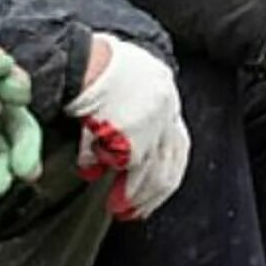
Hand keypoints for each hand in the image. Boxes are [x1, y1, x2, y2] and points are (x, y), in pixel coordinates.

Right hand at [64, 36, 188, 219]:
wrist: (87, 54)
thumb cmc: (101, 62)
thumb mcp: (133, 78)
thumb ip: (139, 109)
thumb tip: (128, 146)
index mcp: (167, 96)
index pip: (178, 146)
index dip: (166, 175)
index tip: (155, 194)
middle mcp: (164, 112)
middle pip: (166, 165)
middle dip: (151, 194)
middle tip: (133, 211)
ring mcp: (149, 125)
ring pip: (146, 171)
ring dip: (131, 194)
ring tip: (116, 207)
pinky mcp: (129, 134)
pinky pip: (116, 160)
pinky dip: (100, 168)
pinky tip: (88, 172)